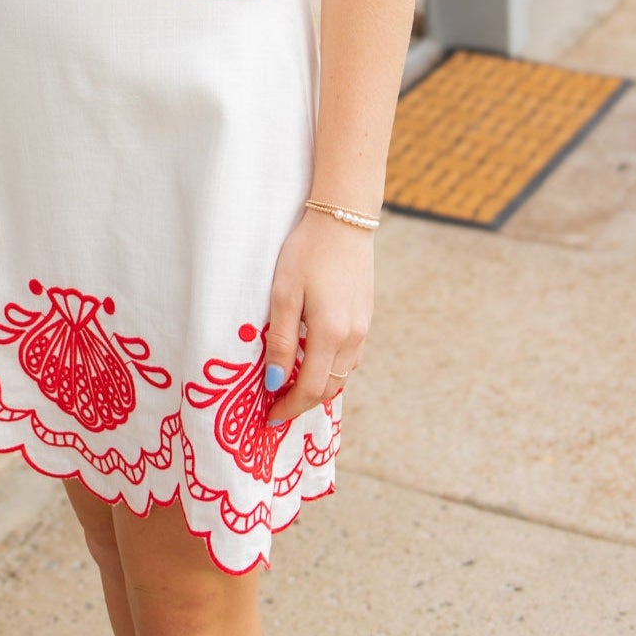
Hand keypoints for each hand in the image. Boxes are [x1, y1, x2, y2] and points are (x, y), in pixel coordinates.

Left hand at [264, 209, 373, 424]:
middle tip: (277, 406)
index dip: (289, 408)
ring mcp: (364, 326)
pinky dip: (331, 367)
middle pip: (329, 387)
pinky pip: (350, 356)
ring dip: (318, 386)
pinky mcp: (367, 315)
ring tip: (292, 386)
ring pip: (342, 373)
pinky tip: (314, 359)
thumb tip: (275, 383)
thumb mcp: (284, 294)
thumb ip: (282, 342)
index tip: (269, 417)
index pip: (310, 389)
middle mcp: (354, 336)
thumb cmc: (306, 252)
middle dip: (303, 403)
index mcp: (332, 333)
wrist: (343, 218)